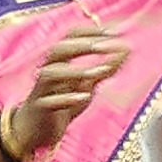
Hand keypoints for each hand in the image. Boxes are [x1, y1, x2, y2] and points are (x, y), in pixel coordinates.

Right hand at [8, 25, 129, 161]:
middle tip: (106, 46)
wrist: (35, 129)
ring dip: (75, 70)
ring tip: (99, 72)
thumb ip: (104, 69)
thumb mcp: (86, 84)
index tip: (114, 32)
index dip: (90, 32)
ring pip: (50, 74)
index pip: (69, 37)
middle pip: (58, 51)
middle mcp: (48, 70)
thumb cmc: (62, 102)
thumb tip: (126, 50)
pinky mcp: (40, 108)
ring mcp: (42, 89)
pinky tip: (84, 96)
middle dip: (81, 46)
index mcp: (58, 61)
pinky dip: (66, 98)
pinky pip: (49, 101)